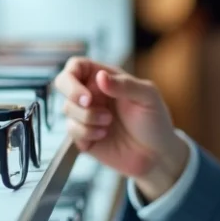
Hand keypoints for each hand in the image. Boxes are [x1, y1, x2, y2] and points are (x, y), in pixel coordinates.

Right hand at [53, 58, 188, 200]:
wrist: (156, 155)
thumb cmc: (155, 121)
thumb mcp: (147, 97)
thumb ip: (125, 85)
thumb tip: (100, 76)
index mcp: (106, 79)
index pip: (77, 65)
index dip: (73, 75)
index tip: (87, 93)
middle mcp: (92, 94)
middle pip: (63, 84)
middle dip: (72, 94)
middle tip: (89, 104)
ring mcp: (86, 115)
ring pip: (67, 109)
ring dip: (87, 117)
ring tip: (109, 123)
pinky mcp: (83, 136)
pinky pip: (71, 131)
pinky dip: (86, 133)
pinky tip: (103, 135)